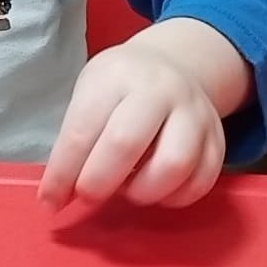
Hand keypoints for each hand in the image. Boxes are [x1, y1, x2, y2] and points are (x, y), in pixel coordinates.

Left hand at [39, 19, 246, 209]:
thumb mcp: (90, 94)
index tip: (49, 201)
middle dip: (98, 182)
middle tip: (87, 196)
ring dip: (142, 192)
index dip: (62, 173)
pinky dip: (174, 198)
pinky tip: (155, 191)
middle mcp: (160, 89)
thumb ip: (75, 140)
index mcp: (116, 76)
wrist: (173, 65)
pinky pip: (202, 180)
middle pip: (126, 144)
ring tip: (126, 190)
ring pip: (174, 164)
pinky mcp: (218, 138)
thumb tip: (56, 196)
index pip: (83, 130)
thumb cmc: (118, 87)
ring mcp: (195, 113)